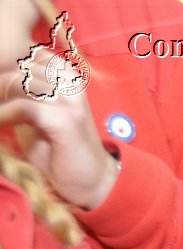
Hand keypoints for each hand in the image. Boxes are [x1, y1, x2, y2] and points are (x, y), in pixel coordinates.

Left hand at [0, 53, 118, 208]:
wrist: (92, 180)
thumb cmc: (59, 149)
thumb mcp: (35, 114)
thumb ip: (19, 93)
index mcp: (65, 74)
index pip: (24, 53)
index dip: (7, 67)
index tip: (2, 93)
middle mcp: (70, 81)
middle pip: (17, 65)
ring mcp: (70, 100)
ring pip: (18, 81)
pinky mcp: (66, 120)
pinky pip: (22, 107)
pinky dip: (3, 116)